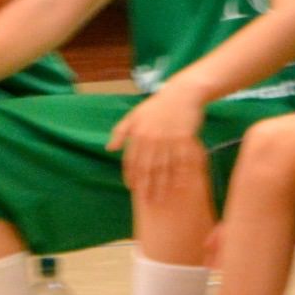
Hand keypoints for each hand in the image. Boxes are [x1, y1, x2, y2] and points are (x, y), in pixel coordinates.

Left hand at [109, 86, 204, 204]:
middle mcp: (152, 136)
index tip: (132, 188)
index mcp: (138, 132)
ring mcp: (169, 137)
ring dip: (163, 184)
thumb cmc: (157, 105)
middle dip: (147, 185)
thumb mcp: (134, 115)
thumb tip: (109, 149)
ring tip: (162, 198)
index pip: (132, 158)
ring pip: (164, 166)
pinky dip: (181, 173)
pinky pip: (182, 159)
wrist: (182, 93)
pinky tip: (180, 185)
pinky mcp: (185, 137)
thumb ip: (121, 132)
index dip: (131, 175)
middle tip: (147, 201)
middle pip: (147, 166)